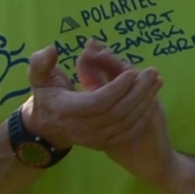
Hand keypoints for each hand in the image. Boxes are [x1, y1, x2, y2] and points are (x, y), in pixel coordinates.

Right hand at [23, 43, 171, 182]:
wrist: (48, 127)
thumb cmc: (46, 96)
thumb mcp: (38, 77)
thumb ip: (41, 63)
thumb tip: (52, 50)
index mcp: (66, 110)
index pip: (98, 102)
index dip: (117, 88)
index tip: (132, 72)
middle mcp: (81, 128)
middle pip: (117, 112)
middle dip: (137, 92)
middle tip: (152, 73)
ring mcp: (93, 139)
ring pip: (126, 123)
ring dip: (144, 102)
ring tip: (156, 82)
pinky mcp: (103, 143)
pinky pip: (127, 131)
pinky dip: (142, 116)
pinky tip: (151, 99)